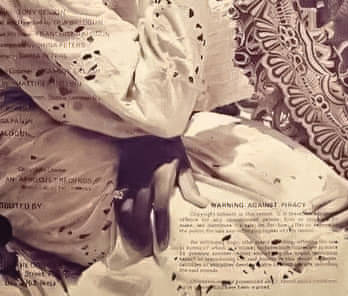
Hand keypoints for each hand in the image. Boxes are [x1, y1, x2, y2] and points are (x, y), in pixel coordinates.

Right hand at [116, 136, 207, 254]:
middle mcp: (144, 178)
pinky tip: (122, 227)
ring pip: (127, 209)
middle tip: (147, 251)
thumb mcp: (183, 160)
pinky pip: (117, 200)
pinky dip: (119, 215)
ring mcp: (129, 177)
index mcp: (163, 175)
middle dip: (145, 235)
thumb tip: (203, 205)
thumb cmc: (167, 143)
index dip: (162, 228)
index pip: (162, 208)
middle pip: (142, 213)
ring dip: (131, 229)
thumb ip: (190, 185)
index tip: (163, 245)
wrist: (144, 123)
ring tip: (135, 244)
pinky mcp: (118, 175)